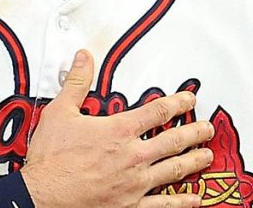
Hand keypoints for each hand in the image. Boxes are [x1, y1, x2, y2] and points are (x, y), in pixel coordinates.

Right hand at [21, 49, 214, 207]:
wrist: (43, 197)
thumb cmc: (51, 161)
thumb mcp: (60, 112)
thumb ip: (76, 83)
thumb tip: (83, 58)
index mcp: (119, 131)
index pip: (158, 111)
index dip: (178, 103)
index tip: (190, 99)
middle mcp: (133, 157)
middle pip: (173, 140)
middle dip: (194, 132)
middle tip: (208, 127)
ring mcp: (134, 183)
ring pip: (174, 169)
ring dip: (194, 161)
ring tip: (208, 155)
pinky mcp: (130, 205)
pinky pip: (162, 204)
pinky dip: (180, 201)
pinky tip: (194, 199)